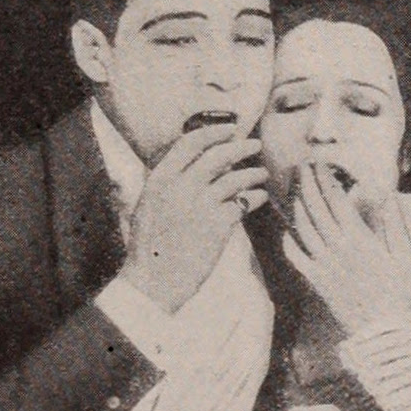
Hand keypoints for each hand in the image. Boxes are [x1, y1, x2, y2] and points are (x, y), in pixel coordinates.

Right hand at [119, 125, 267, 312]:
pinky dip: (254, 198)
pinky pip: (243, 204)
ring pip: (235, 178)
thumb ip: (167, 184)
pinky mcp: (217, 226)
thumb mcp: (148, 206)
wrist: (153, 282)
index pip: (190, 143)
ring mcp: (200, 205)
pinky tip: (259, 198)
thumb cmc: (150, 247)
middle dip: (240, 146)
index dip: (213, 132)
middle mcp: (180, 187)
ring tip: (261, 173)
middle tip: (255, 144)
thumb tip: (193, 166)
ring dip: (252, 173)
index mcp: (159, 179)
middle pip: (218, 155)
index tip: (229, 128)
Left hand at [281, 163, 410, 334]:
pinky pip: (296, 257)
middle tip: (302, 167)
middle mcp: (338, 248)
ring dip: (297, 205)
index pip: (337, 201)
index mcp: (360, 239)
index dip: (326, 180)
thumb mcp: (404, 255)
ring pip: (303, 228)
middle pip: (316, 209)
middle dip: (307, 184)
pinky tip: (287, 230)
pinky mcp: (316, 280)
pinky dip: (288, 241)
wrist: (384, 330)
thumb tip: (386, 195)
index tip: (321, 164)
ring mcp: (324, 264)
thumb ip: (393, 223)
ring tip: (294, 189)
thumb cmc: (399, 292)